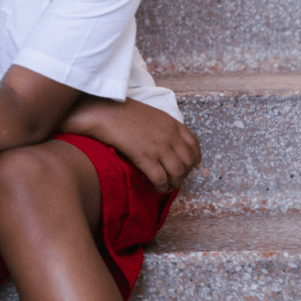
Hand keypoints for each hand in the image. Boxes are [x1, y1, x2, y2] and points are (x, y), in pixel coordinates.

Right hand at [63, 96, 200, 192]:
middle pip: (188, 160)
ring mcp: (158, 147)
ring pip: (178, 172)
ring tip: (168, 186)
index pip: (193, 143)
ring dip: (175, 183)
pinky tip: (157, 189)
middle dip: (185, 173)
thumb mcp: (149, 114)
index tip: (193, 166)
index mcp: (171, 123)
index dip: (195, 158)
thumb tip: (163, 140)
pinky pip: (161, 178)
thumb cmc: (120, 111)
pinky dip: (162, 187)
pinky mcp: (145, 157)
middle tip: (177, 179)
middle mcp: (169, 135)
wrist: (105, 112)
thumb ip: (161, 126)